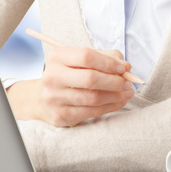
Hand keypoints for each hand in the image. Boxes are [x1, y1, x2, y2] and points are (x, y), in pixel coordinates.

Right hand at [6, 46, 134, 126]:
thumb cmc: (68, 76)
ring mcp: (55, 98)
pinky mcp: (61, 115)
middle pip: (90, 78)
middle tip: (128, 82)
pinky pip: (92, 112)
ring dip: (116, 95)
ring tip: (127, 92)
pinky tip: (119, 101)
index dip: (108, 62)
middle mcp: (52, 76)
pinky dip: (111, 106)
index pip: (86, 56)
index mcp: (57, 57)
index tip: (123, 68)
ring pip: (94, 97)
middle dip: (115, 81)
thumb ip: (104, 58)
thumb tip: (126, 67)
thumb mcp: (81, 61)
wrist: (42, 99)